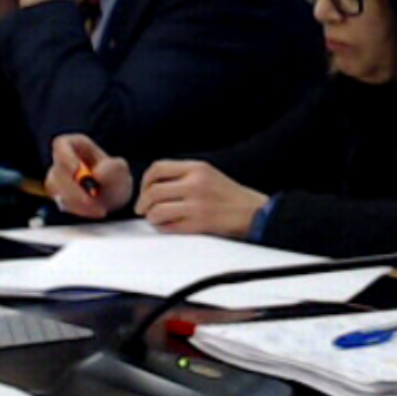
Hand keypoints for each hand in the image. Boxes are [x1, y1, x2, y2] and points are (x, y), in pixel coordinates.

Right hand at [45, 134, 132, 217]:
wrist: (114, 198)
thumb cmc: (115, 178)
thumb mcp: (121, 170)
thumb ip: (113, 168)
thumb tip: (96, 173)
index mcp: (75, 145)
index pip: (61, 145)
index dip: (66, 156)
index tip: (76, 170)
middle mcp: (62, 160)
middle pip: (57, 171)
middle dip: (73, 188)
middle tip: (90, 200)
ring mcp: (57, 178)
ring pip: (56, 189)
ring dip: (77, 201)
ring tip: (98, 208)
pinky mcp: (58, 196)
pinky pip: (62, 203)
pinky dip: (79, 209)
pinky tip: (94, 211)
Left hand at [135, 160, 268, 238]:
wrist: (254, 212)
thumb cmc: (227, 194)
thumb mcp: (207, 173)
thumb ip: (182, 174)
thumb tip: (150, 184)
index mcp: (196, 168)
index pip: (157, 168)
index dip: (144, 181)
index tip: (144, 190)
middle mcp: (195, 184)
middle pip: (153, 191)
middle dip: (142, 202)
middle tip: (142, 209)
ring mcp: (197, 205)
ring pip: (157, 210)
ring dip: (151, 216)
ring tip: (154, 218)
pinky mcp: (200, 224)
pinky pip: (169, 226)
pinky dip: (163, 227)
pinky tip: (167, 226)